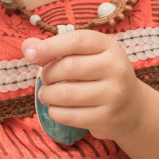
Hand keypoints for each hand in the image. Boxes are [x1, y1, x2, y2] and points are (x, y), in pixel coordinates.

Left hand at [24, 31, 147, 141]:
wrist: (131, 107)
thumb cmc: (100, 75)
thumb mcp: (86, 56)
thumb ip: (56, 49)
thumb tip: (27, 46)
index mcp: (109, 46)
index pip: (77, 41)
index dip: (50, 46)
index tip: (30, 54)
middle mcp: (115, 67)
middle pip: (69, 67)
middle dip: (48, 74)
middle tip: (45, 79)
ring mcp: (114, 94)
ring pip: (66, 94)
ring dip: (47, 95)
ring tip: (46, 94)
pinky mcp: (107, 117)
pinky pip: (69, 116)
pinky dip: (55, 112)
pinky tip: (56, 109)